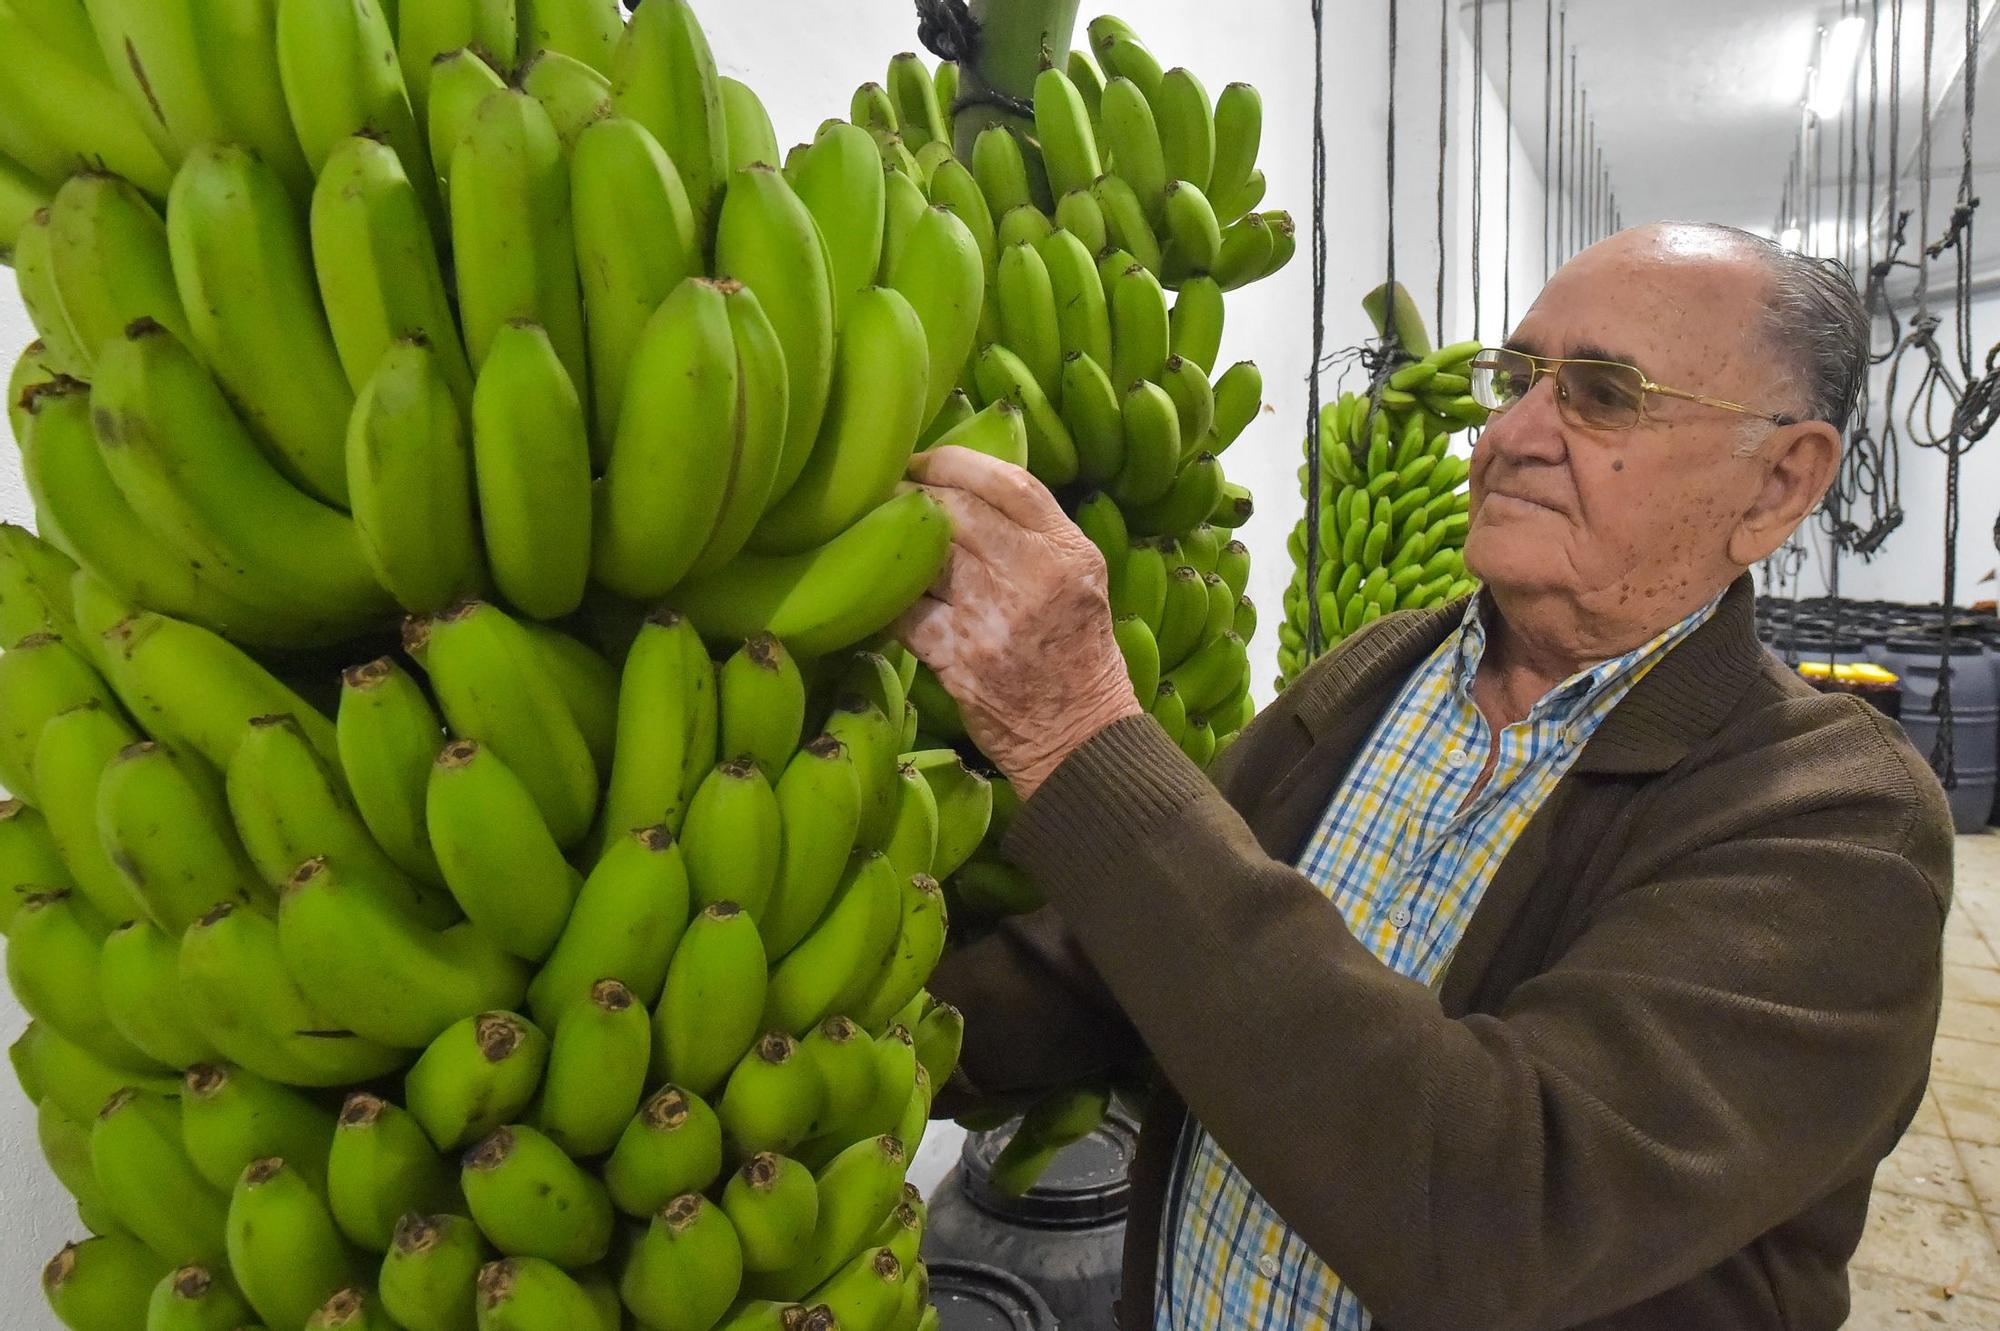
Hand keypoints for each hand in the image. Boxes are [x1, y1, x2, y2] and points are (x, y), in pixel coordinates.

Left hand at [894, 447, 1143, 798]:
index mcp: (1068, 551)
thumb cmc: (1076, 653)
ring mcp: (996, 618)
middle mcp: (1035, 576)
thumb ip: (1033, 534)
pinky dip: (886, 603)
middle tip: (882, 497)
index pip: (1008, 481)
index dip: (953, 461)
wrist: (1081, 737)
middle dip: (911, 498)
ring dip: (891, 547)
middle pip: (956, 510)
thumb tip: (959, 486)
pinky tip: (878, 597)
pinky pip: (905, 613)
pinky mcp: (961, 659)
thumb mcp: (1078, 581)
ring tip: (872, 540)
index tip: (920, 462)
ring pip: (924, 556)